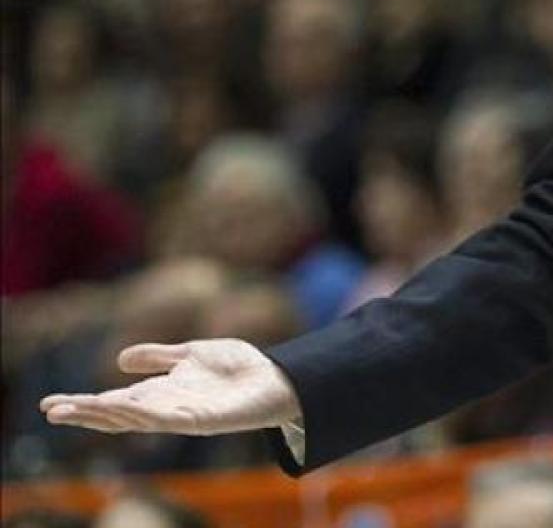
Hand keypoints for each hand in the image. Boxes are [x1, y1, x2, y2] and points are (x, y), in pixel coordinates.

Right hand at [40, 339, 301, 435]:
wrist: (277, 376)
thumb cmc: (238, 367)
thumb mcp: (191, 354)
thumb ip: (159, 357)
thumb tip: (119, 360)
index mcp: (161, 391)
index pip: (115, 400)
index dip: (85, 402)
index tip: (51, 404)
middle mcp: (167, 406)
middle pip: (117, 414)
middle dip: (85, 413)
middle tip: (51, 411)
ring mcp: (182, 415)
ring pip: (135, 419)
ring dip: (105, 413)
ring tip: (75, 409)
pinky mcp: (202, 420)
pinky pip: (167, 419)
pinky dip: (143, 414)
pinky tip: (124, 407)